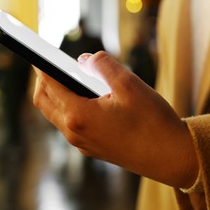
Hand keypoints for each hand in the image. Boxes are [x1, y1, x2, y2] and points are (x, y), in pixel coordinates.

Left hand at [33, 51, 197, 187]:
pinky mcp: (95, 149)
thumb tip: (83, 60)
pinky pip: (73, 126)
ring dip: (59, 95)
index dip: (42, 65)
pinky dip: (72, 108)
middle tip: (54, 64)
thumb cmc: (153, 121)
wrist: (172, 157)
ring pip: (58, 115)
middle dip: (44, 81)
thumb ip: (102, 65)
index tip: (38, 52)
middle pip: (45, 103)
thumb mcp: (129, 84)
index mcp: (78, 116)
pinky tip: (92, 99)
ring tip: (75, 79)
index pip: (49, 84)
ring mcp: (84, 144)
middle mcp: (75, 134)